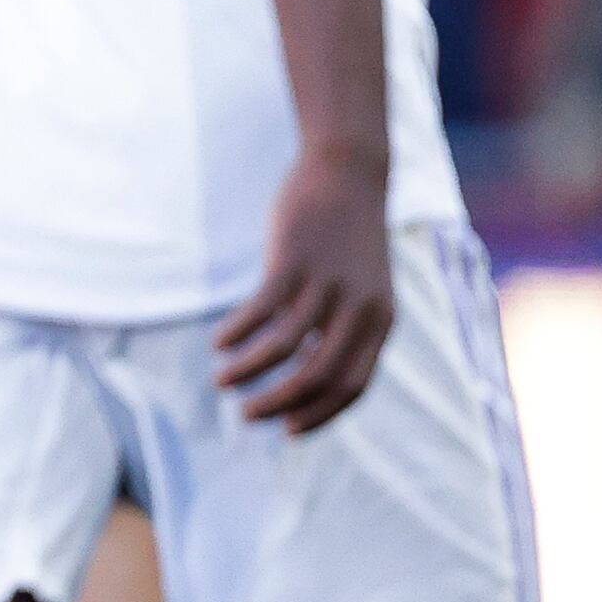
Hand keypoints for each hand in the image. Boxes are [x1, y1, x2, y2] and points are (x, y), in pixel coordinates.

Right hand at [213, 145, 394, 433]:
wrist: (349, 170)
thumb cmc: (350, 233)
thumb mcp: (362, 285)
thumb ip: (345, 326)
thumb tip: (308, 370)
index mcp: (380, 321)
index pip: (353, 387)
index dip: (320, 415)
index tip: (288, 431)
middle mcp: (359, 308)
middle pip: (318, 376)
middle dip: (279, 404)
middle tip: (247, 416)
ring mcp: (327, 284)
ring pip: (285, 347)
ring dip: (250, 371)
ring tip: (222, 381)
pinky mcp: (295, 259)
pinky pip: (261, 310)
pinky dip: (238, 333)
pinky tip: (220, 343)